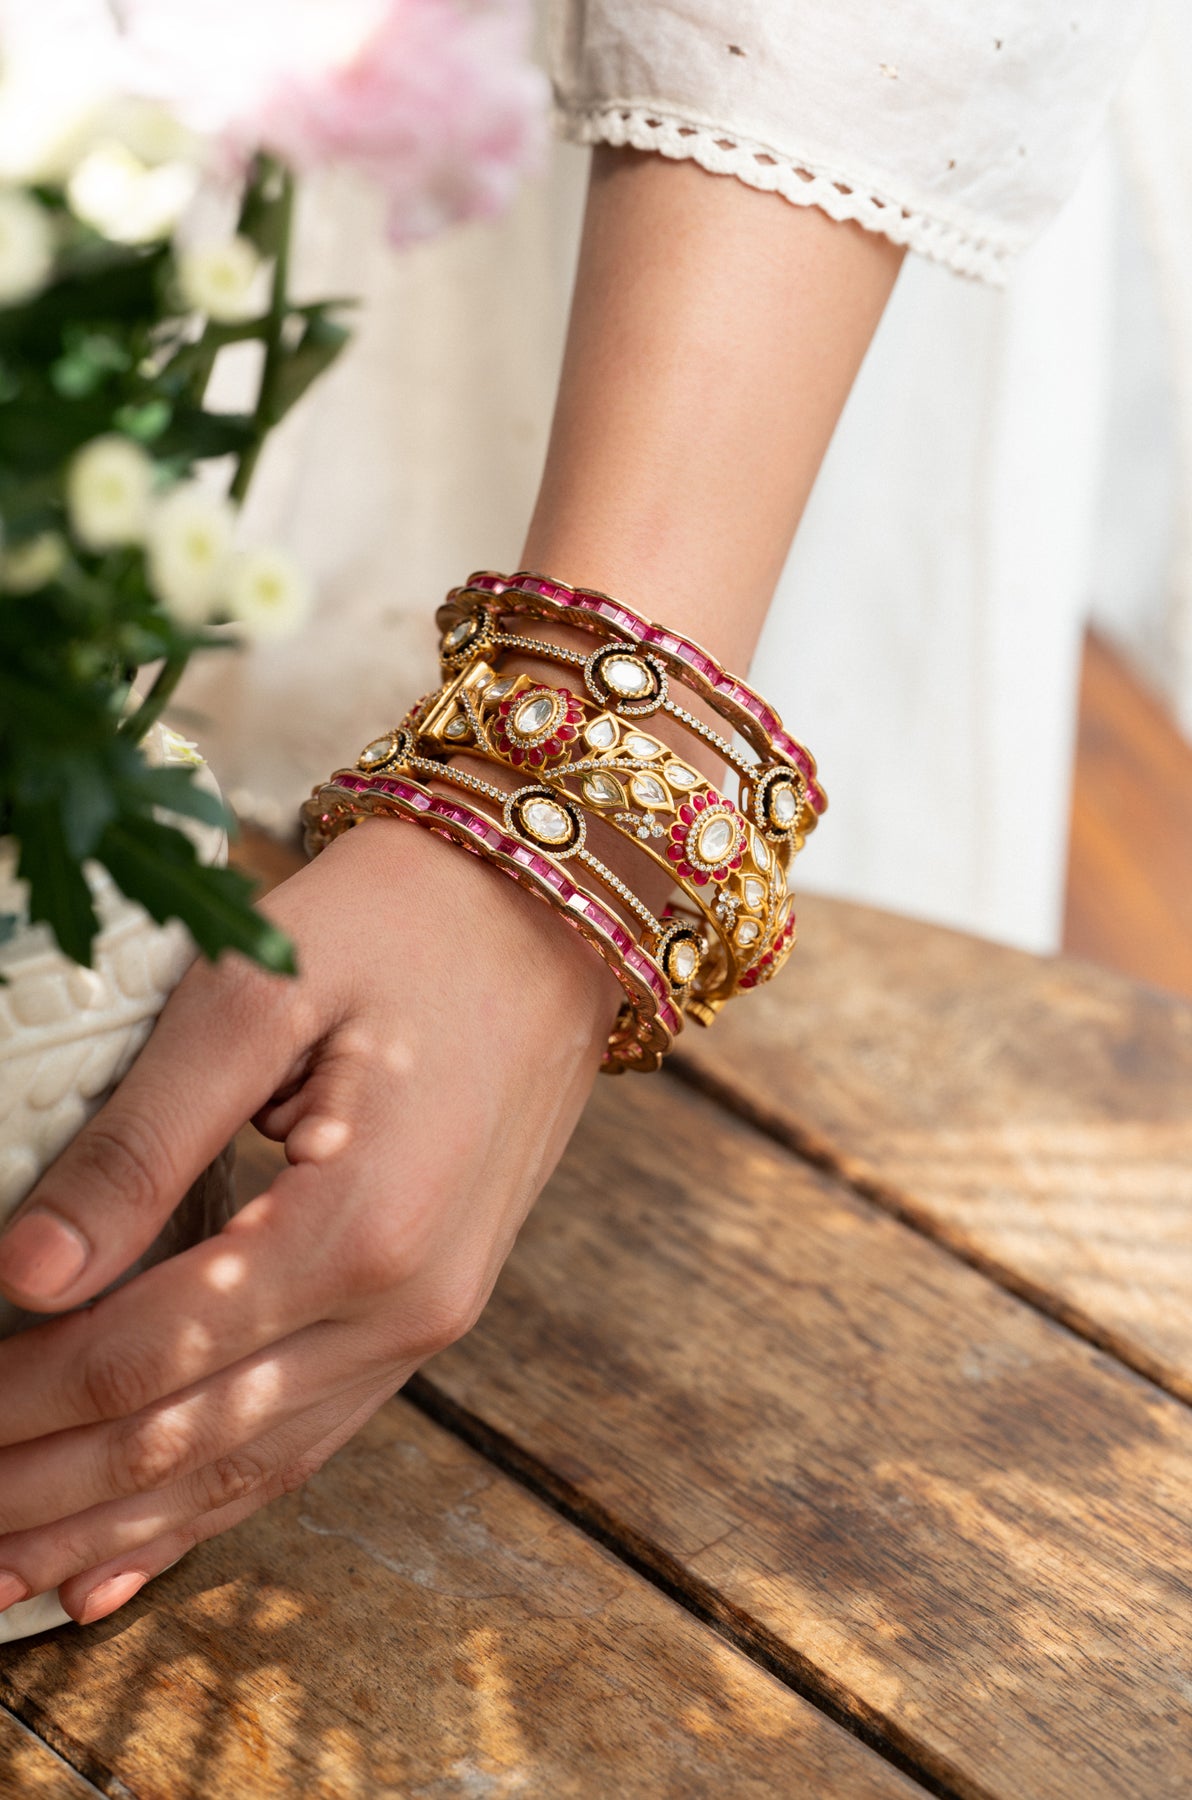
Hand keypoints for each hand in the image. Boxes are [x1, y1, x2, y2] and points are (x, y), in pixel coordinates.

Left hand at [0, 817, 616, 1625]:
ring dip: (121, 1528)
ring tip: (13, 1576)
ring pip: (250, 1463)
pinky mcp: (434, 1310)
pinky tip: (138, 1555)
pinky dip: (213, 1507)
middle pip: (193, 1438)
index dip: (25, 1401)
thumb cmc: (400, 928)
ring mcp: (429, 1319)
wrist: (548, 920)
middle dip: (51, 1493)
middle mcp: (405, 1303)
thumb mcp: (253, 999)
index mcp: (357, 1223)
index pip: (147, 1353)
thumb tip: (25, 1275)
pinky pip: (310, 1437)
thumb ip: (141, 1142)